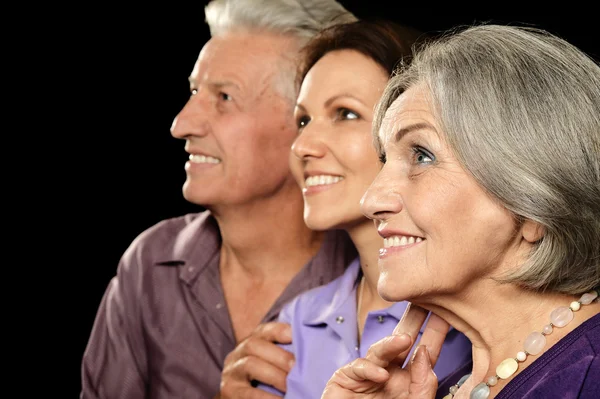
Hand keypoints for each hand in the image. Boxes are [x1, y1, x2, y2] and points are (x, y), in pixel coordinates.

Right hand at [219, 321, 294, 398]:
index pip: (265, 329)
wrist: (240, 397)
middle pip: (254, 344)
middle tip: (298, 368)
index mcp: (252, 341)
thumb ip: (285, 354)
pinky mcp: (230, 391)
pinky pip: (248, 393)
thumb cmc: (264, 379)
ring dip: (275, 375)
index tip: (296, 335)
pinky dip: (267, 398)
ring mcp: (232, 371)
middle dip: (280, 356)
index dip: (281, 330)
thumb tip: (315, 351)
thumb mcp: (271, 362)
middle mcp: (238, 352)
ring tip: (291, 386)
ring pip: (250, 364)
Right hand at [321, 304, 448, 398]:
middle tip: (422, 299)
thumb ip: (423, 386)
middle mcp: (389, 374)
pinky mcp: (345, 379)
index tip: (447, 309)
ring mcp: (367, 375)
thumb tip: (423, 353)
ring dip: (392, 344)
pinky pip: (358, 368)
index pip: (425, 352)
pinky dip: (369, 370)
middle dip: (412, 321)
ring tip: (405, 339)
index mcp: (409, 381)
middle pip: (402, 342)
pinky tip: (380, 375)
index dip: (434, 332)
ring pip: (380, 351)